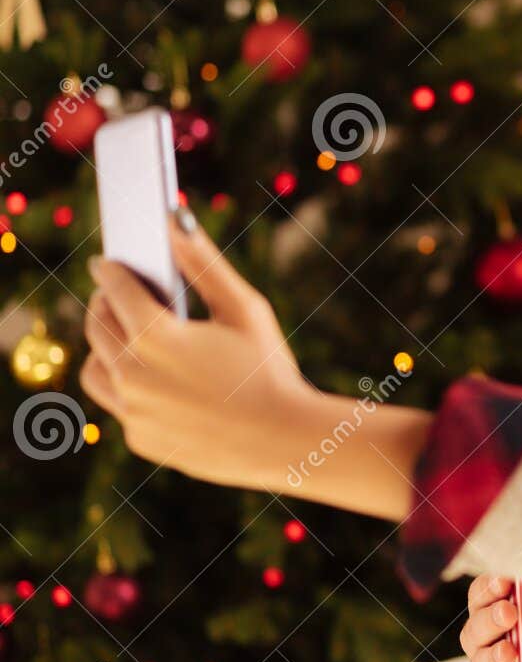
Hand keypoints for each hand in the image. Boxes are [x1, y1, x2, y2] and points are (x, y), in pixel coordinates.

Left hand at [82, 214, 315, 486]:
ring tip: (126, 337)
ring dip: (105, 347)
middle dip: (104, 304)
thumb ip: (204, 263)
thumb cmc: (270, 367)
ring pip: (96, 368)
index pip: (115, 289)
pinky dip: (130, 387)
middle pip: (98, 326)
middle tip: (117, 293)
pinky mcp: (142, 439)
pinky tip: (155, 378)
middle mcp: (133, 375)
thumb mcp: (245, 308)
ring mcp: (134, 411)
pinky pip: (120, 405)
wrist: (285, 440)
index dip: (111, 270)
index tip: (108, 262)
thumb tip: (172, 221)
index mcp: (155, 337)